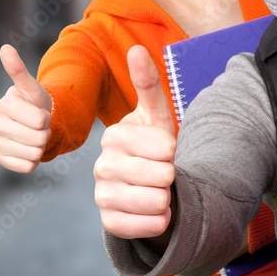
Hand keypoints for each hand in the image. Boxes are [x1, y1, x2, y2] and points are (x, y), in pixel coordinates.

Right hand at [0, 44, 52, 172]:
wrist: (35, 124)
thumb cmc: (36, 103)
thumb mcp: (33, 87)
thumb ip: (18, 70)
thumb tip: (5, 48)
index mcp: (5, 105)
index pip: (40, 120)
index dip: (48, 118)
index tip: (42, 113)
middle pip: (38, 138)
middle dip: (46, 133)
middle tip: (41, 127)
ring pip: (34, 154)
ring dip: (41, 147)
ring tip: (36, 137)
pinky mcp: (0, 158)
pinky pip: (26, 167)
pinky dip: (34, 161)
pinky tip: (29, 150)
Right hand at [94, 45, 177, 239]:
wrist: (149, 185)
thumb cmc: (154, 146)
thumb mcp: (156, 115)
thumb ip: (148, 84)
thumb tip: (137, 49)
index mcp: (115, 136)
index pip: (165, 148)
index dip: (174, 151)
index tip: (166, 150)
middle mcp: (102, 165)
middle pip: (162, 175)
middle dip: (172, 176)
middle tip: (162, 172)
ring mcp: (102, 195)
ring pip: (155, 202)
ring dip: (168, 198)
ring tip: (161, 191)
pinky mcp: (109, 222)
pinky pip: (146, 226)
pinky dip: (160, 221)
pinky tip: (158, 211)